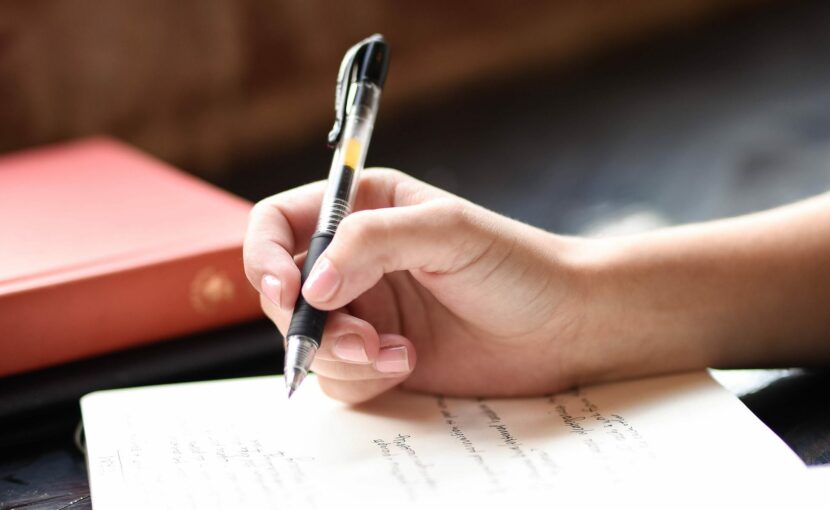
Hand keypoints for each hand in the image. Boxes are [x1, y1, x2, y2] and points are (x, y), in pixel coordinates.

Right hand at [243, 169, 594, 402]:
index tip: (286, 289)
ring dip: (340, 355)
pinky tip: (408, 364)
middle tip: (357, 337)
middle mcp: (354, 260)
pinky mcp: (378, 358)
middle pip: (283, 292)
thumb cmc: (517, 265)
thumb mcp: (447, 232)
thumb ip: (372, 243)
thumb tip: (310, 285)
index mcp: (363, 209)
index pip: (278, 224)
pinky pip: (336, 378)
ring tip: (394, 354)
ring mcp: (364, 311)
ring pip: (306, 341)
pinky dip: (363, 378)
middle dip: (309, 322)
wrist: (565, 327)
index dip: (264, 256)